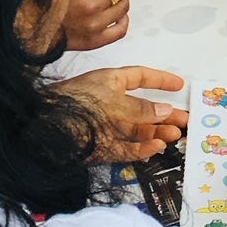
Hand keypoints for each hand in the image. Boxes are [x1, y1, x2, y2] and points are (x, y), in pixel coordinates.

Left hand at [52, 65, 187, 161]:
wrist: (40, 130)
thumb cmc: (76, 103)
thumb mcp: (111, 99)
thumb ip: (140, 107)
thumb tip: (166, 110)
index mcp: (110, 83)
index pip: (140, 77)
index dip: (160, 80)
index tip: (180, 85)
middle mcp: (109, 103)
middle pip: (142, 108)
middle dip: (164, 114)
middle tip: (186, 122)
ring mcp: (104, 126)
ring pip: (136, 130)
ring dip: (156, 133)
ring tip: (175, 136)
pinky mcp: (99, 148)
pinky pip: (124, 148)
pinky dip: (140, 149)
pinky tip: (155, 148)